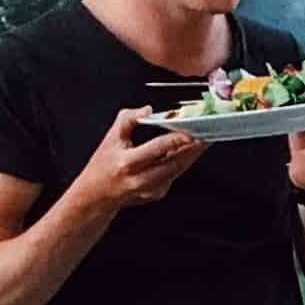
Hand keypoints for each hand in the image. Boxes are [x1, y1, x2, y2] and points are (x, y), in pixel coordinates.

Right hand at [88, 110, 206, 210]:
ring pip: (179, 170)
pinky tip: (188, 151)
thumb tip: (148, 110)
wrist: (97, 195)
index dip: (176, 138)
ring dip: (192, 154)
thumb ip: (128, 119)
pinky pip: (174, 175)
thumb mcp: (111, 138)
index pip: (158, 149)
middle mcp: (140, 179)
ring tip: (203, 140)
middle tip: (207, 133)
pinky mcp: (157, 194)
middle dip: (194, 147)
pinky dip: (182, 162)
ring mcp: (150, 189)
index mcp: (127, 163)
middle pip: (175, 162)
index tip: (191, 129)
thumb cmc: (103, 165)